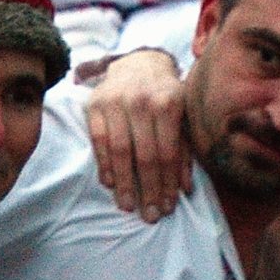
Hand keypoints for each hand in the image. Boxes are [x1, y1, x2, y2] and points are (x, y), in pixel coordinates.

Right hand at [82, 49, 193, 221]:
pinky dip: (105, 164)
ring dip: (124, 183)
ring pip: (120, 151)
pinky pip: (98, 141)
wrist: (138, 64)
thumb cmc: (166, 97)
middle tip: (148, 216)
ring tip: (128, 206)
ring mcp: (115, 101)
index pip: (167, 153)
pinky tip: (110, 184)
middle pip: (144, 155)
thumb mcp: (183, 118)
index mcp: (169, 102)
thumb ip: (185, 151)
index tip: (166, 208)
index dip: (167, 183)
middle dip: (148, 189)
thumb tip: (184, 189)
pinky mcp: (94, 105)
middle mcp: (141, 101)